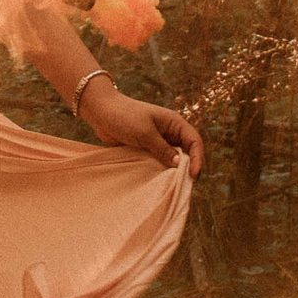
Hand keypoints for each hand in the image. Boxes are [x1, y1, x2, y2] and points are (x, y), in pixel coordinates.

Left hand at [79, 82, 204, 176]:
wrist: (100, 112)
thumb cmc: (124, 117)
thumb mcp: (145, 133)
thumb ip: (162, 149)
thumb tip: (179, 164)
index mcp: (174, 123)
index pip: (194, 141)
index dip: (197, 158)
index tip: (193, 174)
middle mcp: (169, 133)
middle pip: (186, 152)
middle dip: (188, 166)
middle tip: (185, 184)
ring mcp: (158, 141)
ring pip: (172, 159)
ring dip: (173, 171)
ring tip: (173, 186)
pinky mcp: (147, 149)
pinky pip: (158, 162)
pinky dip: (160, 171)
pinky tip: (158, 182)